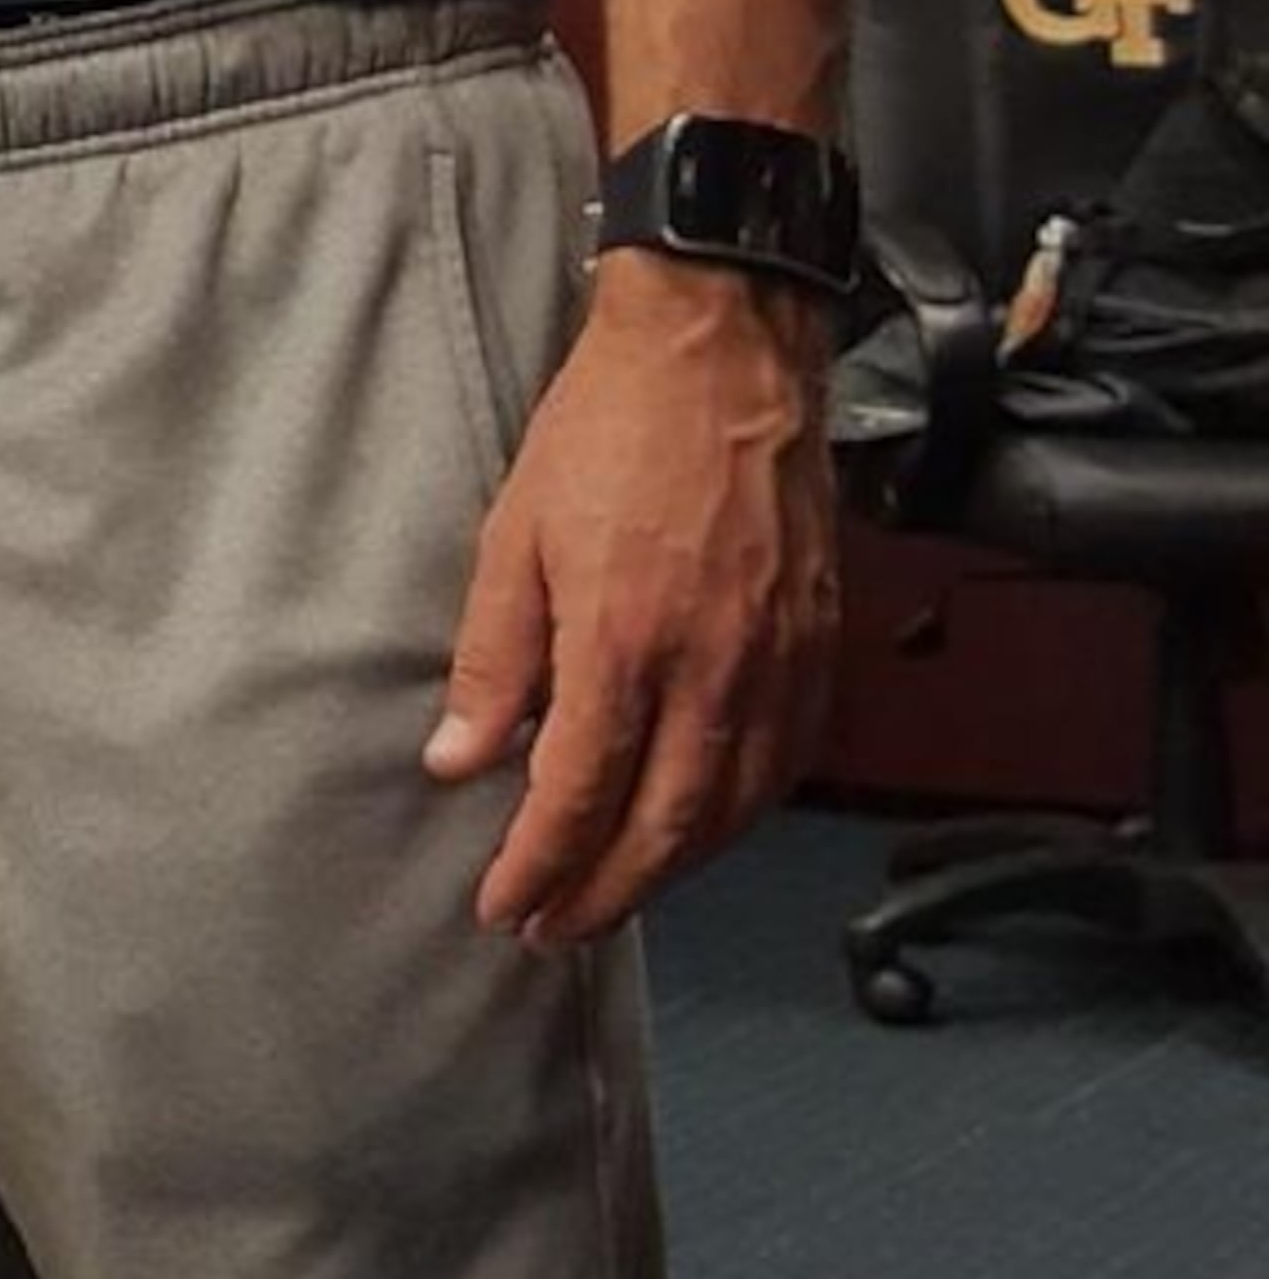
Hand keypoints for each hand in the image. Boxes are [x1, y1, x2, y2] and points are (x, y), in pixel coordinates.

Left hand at [422, 262, 837, 943]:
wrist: (724, 349)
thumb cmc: (610, 429)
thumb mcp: (515, 536)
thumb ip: (494, 661)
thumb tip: (458, 761)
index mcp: (626, 641)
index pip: (579, 797)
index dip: (540, 867)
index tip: (505, 907)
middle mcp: (714, 666)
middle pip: (664, 827)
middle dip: (604, 894)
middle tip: (554, 929)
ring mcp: (778, 657)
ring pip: (734, 808)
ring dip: (673, 871)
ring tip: (618, 894)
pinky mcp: (819, 641)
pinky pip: (788, 761)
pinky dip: (742, 814)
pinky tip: (705, 827)